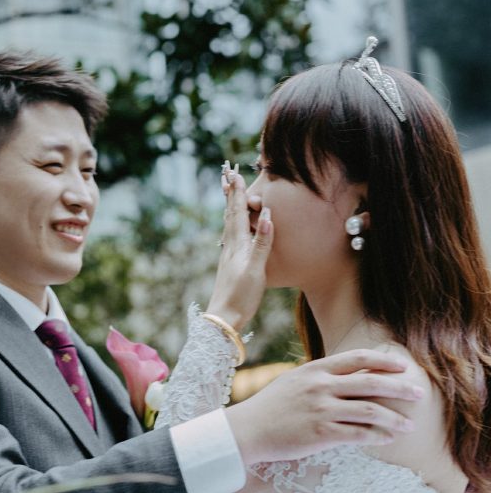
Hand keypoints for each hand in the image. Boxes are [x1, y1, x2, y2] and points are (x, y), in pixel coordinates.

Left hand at [206, 163, 272, 329]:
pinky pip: (231, 235)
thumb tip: (267, 215)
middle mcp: (230, 246)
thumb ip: (262, 243)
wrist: (225, 318)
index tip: (235, 174)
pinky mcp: (231, 264)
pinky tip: (233, 227)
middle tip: (227, 175)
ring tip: (229, 193)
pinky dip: (233, 223)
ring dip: (230, 206)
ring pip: (229, 224)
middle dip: (231, 194)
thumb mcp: (256, 269)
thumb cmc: (241, 295)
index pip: (237, 213)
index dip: (237, 193)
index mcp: (237, 245)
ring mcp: (229, 255)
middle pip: (230, 214)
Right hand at [225, 350, 422, 465]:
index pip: (357, 358)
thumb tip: (344, 377)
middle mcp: (321, 386)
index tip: (403, 367)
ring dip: (394, 418)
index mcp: (315, 369)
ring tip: (409, 426)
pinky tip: (388, 439)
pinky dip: (377, 437)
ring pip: (369, 410)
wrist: (247, 430)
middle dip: (400, 388)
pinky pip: (358, 434)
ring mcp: (321, 409)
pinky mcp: (321, 434)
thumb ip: (319, 377)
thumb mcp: (293, 382)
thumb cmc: (270, 408)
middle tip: (419, 394)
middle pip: (370, 383)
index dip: (383, 362)